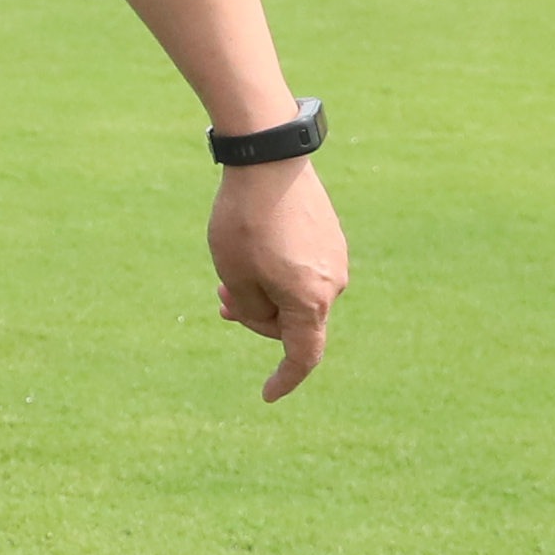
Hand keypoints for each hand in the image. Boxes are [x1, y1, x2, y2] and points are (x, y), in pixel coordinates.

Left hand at [210, 155, 344, 400]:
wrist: (268, 158)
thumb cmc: (245, 221)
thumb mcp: (235, 275)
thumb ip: (252, 309)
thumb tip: (271, 316)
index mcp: (311, 301)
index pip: (303, 356)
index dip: (285, 379)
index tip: (266, 396)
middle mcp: (333, 284)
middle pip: (292, 323)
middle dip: (255, 317)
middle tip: (219, 299)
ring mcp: (335, 258)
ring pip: (295, 295)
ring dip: (263, 293)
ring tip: (227, 272)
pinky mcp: (330, 237)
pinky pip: (303, 271)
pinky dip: (277, 273)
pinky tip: (253, 250)